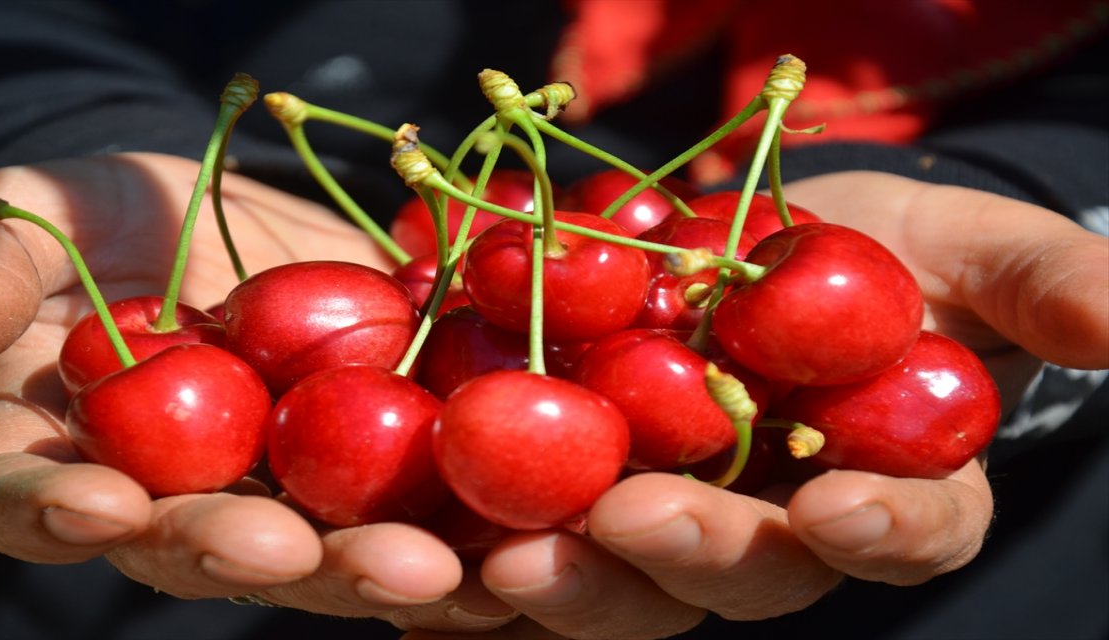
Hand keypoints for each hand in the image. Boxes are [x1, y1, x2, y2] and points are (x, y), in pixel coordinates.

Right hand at [0, 152, 472, 609]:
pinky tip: (510, 534)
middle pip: (196, 547)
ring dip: (372, 567)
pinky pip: (408, 502)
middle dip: (248, 555)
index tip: (100, 505)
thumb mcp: (27, 208)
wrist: (209, 224)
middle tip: (298, 554)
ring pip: (317, 547)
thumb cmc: (96, 217)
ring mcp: (276, 488)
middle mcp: (170, 497)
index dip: (54, 512)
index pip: (26, 501)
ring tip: (437, 573)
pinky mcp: (367, 462)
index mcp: (59, 453)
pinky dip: (456, 522)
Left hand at [399, 171, 1108, 638]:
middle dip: (686, 556)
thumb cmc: (866, 251)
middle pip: (736, 574)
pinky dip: (462, 576)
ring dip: (560, 583)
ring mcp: (654, 526)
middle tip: (625, 523)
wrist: (738, 245)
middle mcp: (763, 533)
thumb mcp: (956, 245)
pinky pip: (513, 555)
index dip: (883, 534)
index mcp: (875, 491)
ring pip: (614, 583)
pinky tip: (413, 571)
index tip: (838, 508)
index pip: (904, 536)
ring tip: (496, 566)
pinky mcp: (557, 507)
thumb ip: (1039, 286)